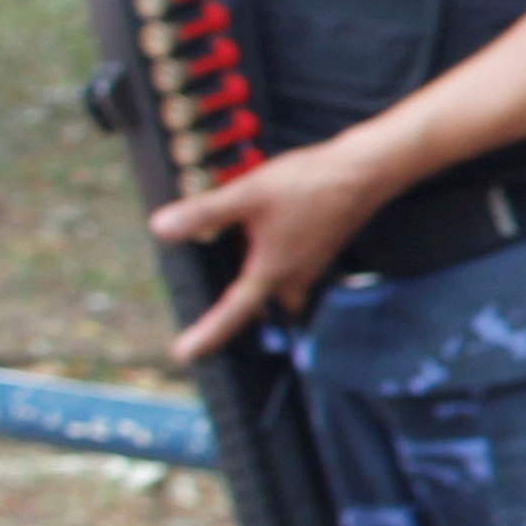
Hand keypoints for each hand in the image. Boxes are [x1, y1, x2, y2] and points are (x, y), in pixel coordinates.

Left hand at [146, 131, 402, 361]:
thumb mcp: (248, 194)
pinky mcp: (322, 247)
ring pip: (281, 288)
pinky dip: (276, 262)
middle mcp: (294, 275)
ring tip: (240, 260)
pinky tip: (267, 235)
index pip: (232, 313)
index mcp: (272, 270)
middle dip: (243, 309)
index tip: (185, 353)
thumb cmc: (312, 184)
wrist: (365, 172)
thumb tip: (161, 228)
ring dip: (260, 283)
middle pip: (263, 306)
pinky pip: (294, 268)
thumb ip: (204, 213)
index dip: (206, 335)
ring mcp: (312, 263)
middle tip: (220, 306)